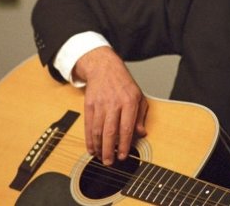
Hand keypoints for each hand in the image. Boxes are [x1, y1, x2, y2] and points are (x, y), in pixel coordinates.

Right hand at [74, 46, 147, 164]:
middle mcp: (114, 104)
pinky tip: (91, 148)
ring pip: (97, 130)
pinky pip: (88, 125)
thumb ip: (141, 116)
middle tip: (109, 162)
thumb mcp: (139, 96)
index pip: (126, 127)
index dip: (125, 144)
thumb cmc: (124, 84)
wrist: (104, 68)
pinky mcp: (89, 105)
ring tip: (101, 157)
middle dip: (109, 150)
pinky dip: (89, 139)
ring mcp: (100, 104)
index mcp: (129, 102)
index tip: (123, 156)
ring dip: (99, 147)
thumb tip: (141, 133)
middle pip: (110, 131)